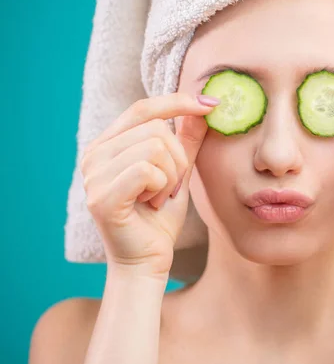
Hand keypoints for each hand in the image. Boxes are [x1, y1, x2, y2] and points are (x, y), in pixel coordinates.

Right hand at [80, 93, 217, 277]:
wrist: (147, 261)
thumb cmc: (159, 218)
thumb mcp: (178, 173)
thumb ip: (186, 142)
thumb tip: (201, 108)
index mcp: (108, 144)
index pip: (143, 109)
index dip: (177, 102)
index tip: (211, 105)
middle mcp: (94, 155)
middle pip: (156, 129)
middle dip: (178, 159)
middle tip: (170, 187)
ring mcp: (93, 175)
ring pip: (154, 148)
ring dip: (170, 177)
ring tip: (158, 198)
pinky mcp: (101, 196)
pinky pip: (148, 171)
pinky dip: (162, 188)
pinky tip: (152, 205)